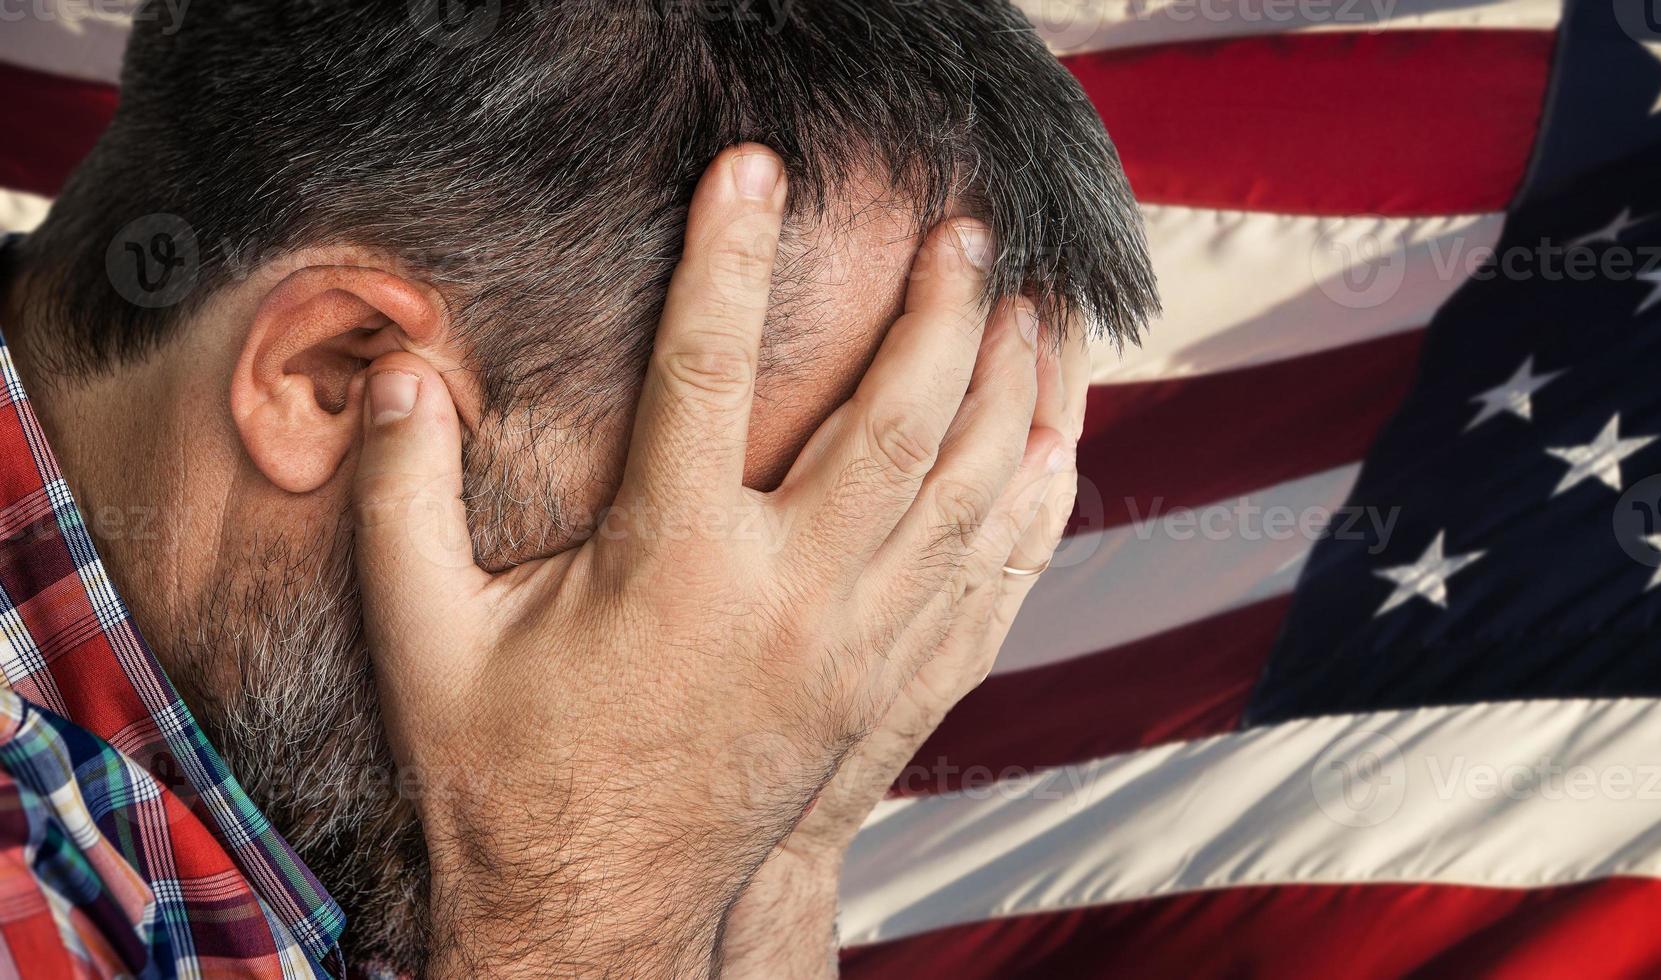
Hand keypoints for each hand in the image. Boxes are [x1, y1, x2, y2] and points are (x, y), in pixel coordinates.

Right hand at [350, 145, 1056, 975]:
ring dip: (1013, 387)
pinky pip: (997, 582)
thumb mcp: (428, 640)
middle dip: (942, 309)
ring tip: (1036, 306)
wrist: (598, 917)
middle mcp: (790, 599)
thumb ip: (407, 501)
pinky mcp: (894, 692)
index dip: (724, 259)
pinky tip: (1059, 442)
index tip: (752, 170)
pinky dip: (1039, 503)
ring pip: (971, 492)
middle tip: (968, 230)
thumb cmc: (508, 778)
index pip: (703, 371)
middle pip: (897, 419)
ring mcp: (859, 649)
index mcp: (673, 566)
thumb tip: (404, 376)